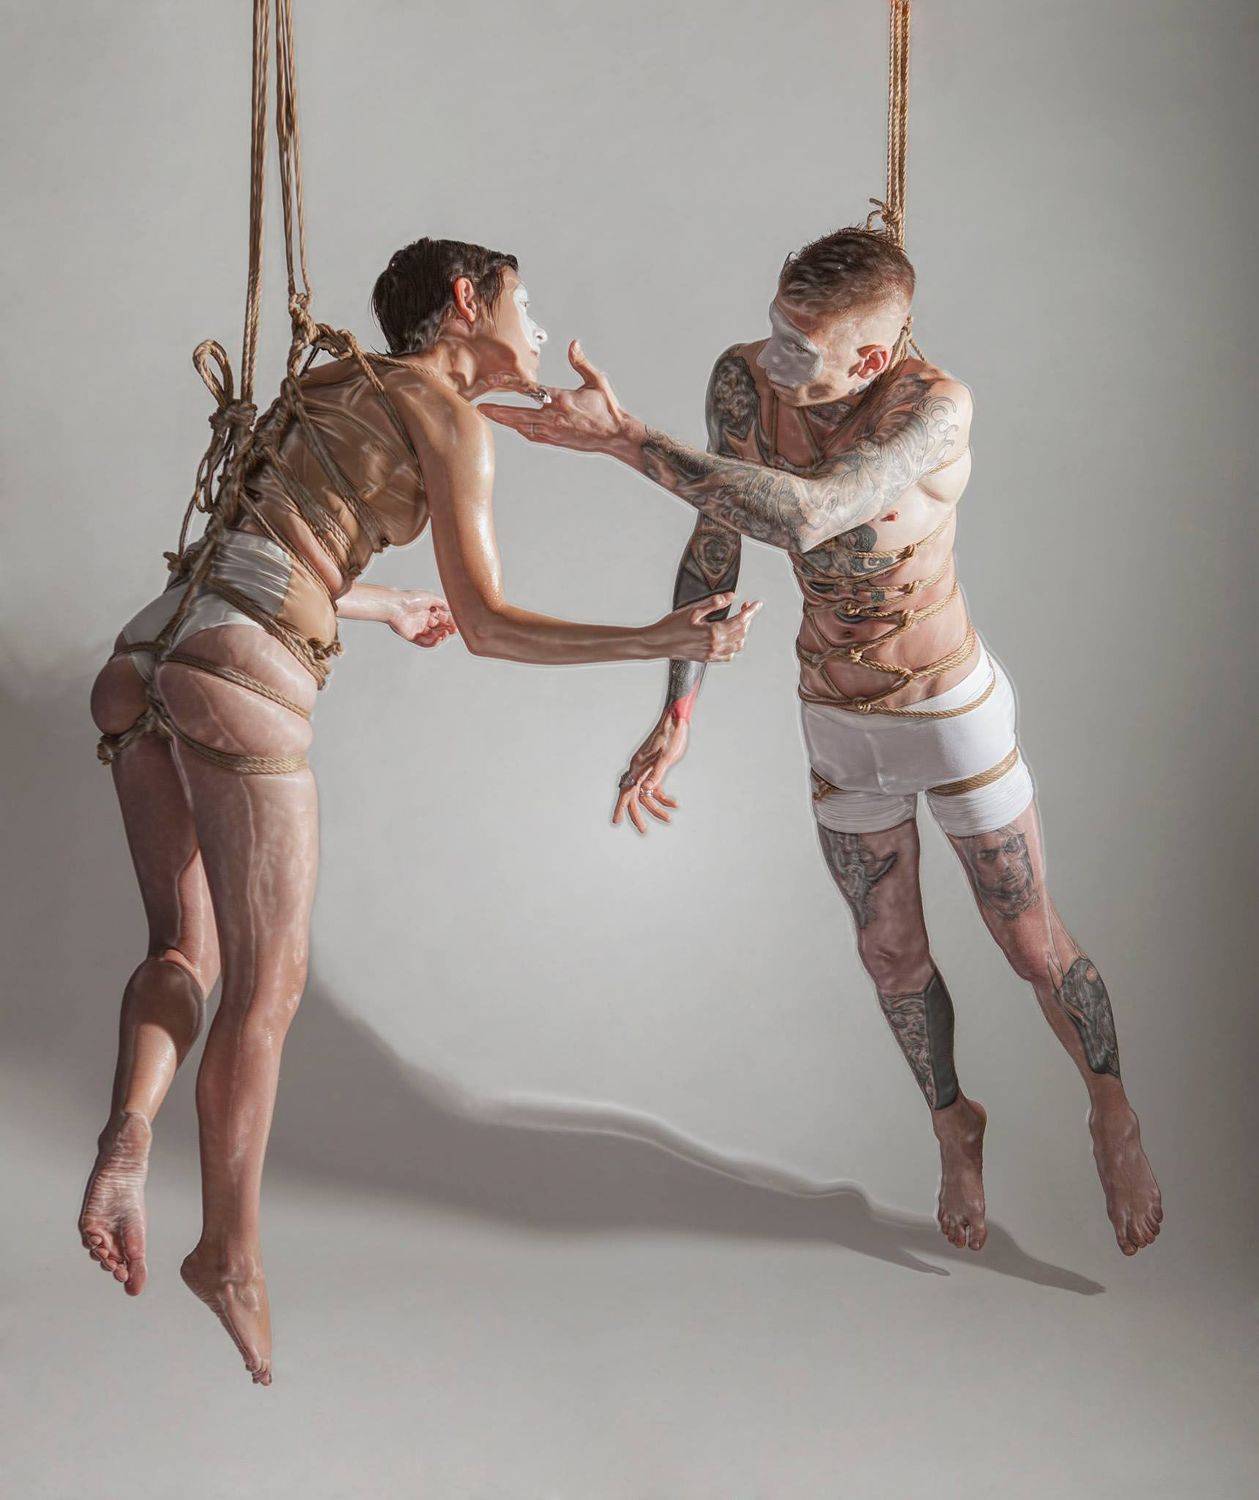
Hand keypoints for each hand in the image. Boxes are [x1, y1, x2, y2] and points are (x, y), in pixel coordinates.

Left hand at [389, 589, 456, 647]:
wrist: (395, 606)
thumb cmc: (410, 599)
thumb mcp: (430, 597)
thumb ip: (442, 603)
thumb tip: (450, 609)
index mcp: (428, 611)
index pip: (442, 619)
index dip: (450, 622)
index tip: (457, 624)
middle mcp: (423, 620)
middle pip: (439, 628)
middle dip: (448, 630)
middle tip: (453, 630)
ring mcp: (418, 629)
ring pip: (433, 637)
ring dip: (442, 637)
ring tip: (445, 634)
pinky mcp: (412, 637)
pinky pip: (425, 643)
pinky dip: (433, 643)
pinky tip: (439, 638)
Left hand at [479, 341, 639, 455]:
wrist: (615, 435)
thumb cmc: (607, 408)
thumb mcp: (596, 381)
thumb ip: (581, 362)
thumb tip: (572, 343)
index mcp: (562, 399)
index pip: (530, 391)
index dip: (511, 386)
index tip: (496, 383)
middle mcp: (554, 417)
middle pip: (519, 414)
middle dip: (498, 411)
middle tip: (480, 408)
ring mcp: (553, 432)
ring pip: (522, 426)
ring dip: (506, 421)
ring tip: (490, 416)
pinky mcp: (556, 441)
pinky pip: (533, 436)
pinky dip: (521, 429)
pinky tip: (513, 426)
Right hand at [613, 713, 687, 833]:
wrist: (676, 720)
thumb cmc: (671, 735)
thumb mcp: (666, 756)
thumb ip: (657, 772)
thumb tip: (647, 789)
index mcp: (638, 767)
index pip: (626, 792)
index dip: (620, 807)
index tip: (616, 822)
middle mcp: (639, 770)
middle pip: (634, 797)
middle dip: (638, 815)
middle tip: (644, 831)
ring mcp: (648, 770)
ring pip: (647, 795)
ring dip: (656, 808)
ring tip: (668, 819)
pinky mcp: (657, 769)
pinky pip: (656, 788)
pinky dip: (664, 797)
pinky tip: (674, 804)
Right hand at [648, 592, 761, 661]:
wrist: (658, 643)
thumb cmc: (671, 626)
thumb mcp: (692, 610)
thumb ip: (714, 603)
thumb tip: (731, 597)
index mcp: (713, 632)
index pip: (740, 621)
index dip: (751, 611)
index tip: (757, 604)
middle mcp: (715, 645)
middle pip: (741, 633)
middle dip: (747, 619)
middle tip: (745, 607)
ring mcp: (712, 654)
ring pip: (737, 645)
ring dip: (742, 632)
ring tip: (738, 620)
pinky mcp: (707, 658)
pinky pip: (728, 655)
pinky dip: (734, 646)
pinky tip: (730, 637)